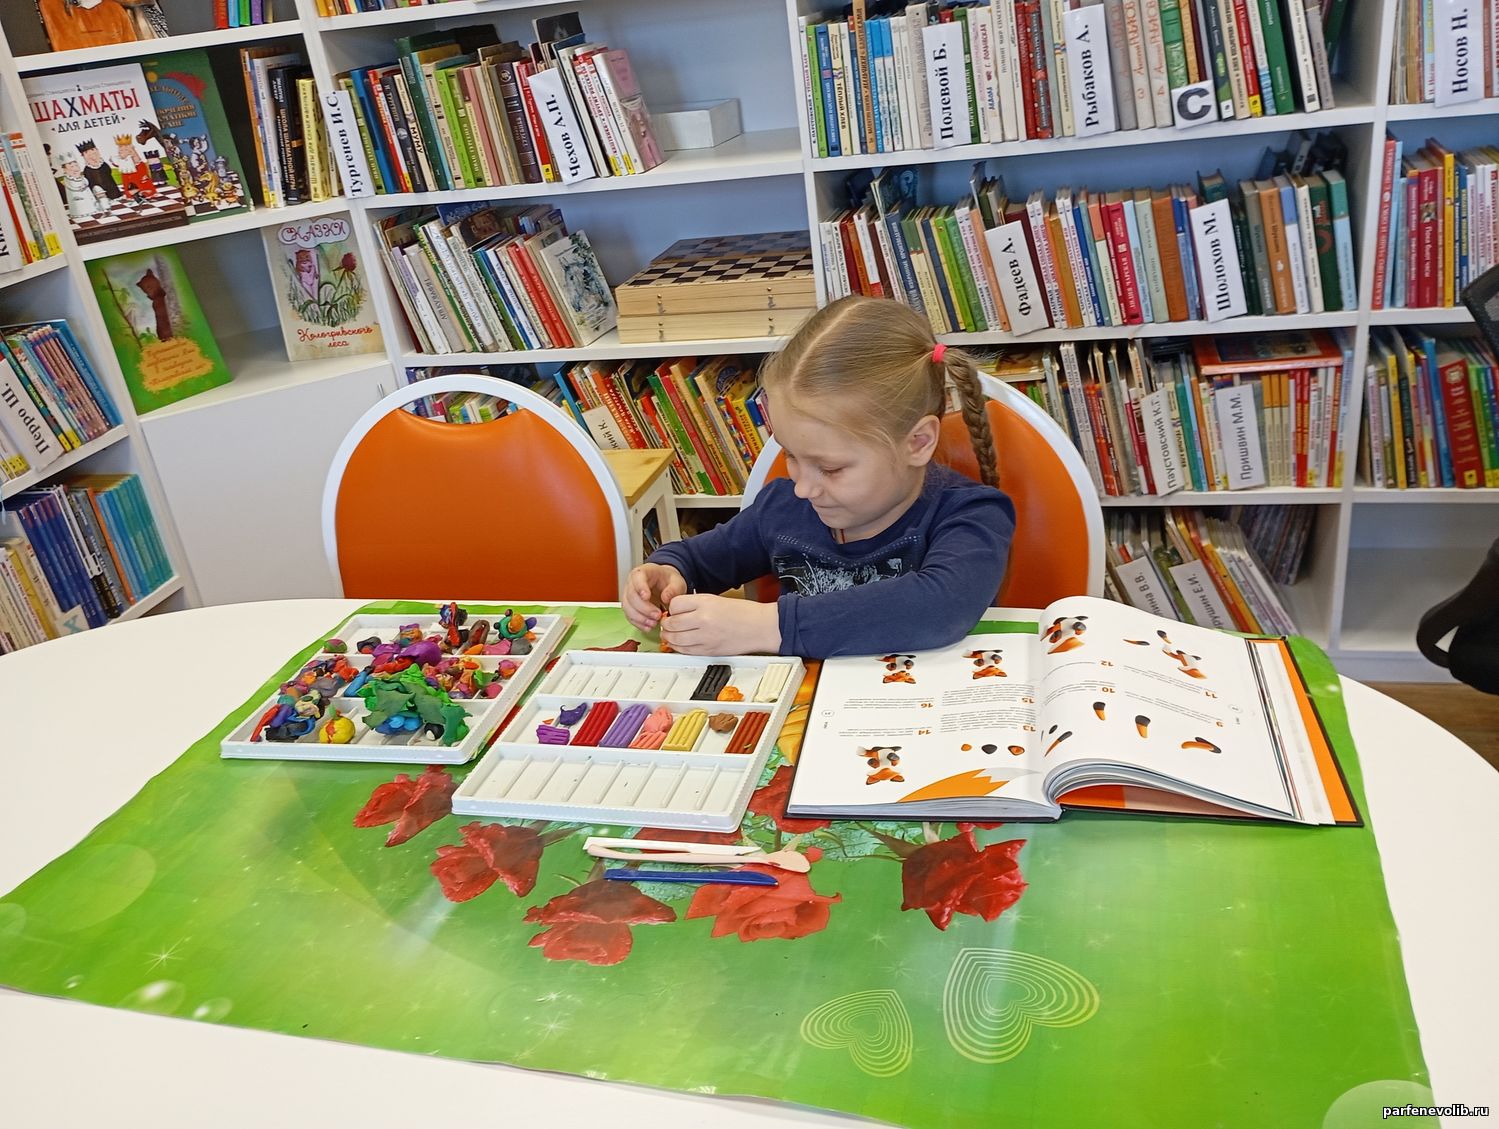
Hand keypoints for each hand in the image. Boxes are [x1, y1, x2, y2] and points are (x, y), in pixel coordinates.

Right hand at [622, 563, 686, 632]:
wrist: (665, 585)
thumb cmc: (668, 581)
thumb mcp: (677, 581)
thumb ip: (674, 588)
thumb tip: (666, 597)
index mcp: (643, 572)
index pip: (637, 577)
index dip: (640, 587)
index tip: (646, 597)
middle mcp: (632, 583)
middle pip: (631, 595)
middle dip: (643, 608)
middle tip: (657, 615)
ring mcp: (629, 596)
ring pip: (628, 608)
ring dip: (640, 618)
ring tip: (654, 624)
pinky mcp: (630, 608)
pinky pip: (630, 616)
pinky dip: (638, 623)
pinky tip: (648, 627)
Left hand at [661, 594, 780, 655]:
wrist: (761, 627)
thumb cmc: (744, 613)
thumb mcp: (716, 600)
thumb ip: (695, 605)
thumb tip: (677, 612)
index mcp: (705, 603)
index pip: (675, 604)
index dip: (672, 608)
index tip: (674, 610)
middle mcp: (703, 619)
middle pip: (672, 623)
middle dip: (667, 624)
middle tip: (668, 623)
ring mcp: (705, 637)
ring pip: (675, 639)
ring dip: (669, 637)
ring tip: (671, 634)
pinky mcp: (709, 651)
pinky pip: (685, 651)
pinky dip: (678, 648)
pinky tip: (680, 644)